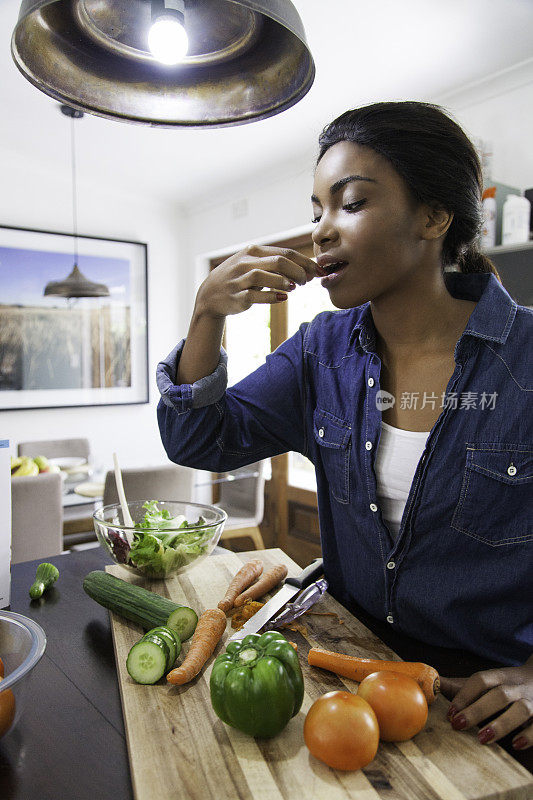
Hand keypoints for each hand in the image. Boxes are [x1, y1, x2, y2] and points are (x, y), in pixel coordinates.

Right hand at [195, 244, 321, 318]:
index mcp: (253, 252)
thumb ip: (276, 264)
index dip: (305, 262)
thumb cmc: (240, 278)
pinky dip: (271, 296)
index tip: (317, 271)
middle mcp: (245, 263)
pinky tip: (283, 298)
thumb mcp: (255, 264)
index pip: (285, 253)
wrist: (211, 294)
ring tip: (295, 287)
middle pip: (278, 262)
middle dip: (298, 271)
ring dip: (284, 282)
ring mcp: (239, 280)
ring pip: (265, 276)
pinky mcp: (237, 296)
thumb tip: (305, 268)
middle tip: (307, 281)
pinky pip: (255, 296)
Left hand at [442, 655, 532, 750]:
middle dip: (478, 709)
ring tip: (482, 738)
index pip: (482, 680)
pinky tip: (516, 745)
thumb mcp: (488, 682)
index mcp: (500, 677)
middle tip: (458, 724)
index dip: (465, 694)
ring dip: (501, 723)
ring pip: (521, 710)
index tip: (449, 713)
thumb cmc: (507, 685)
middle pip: (499, 695)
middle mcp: (517, 687)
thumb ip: (461, 687)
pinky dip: (529, 736)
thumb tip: (430, 683)